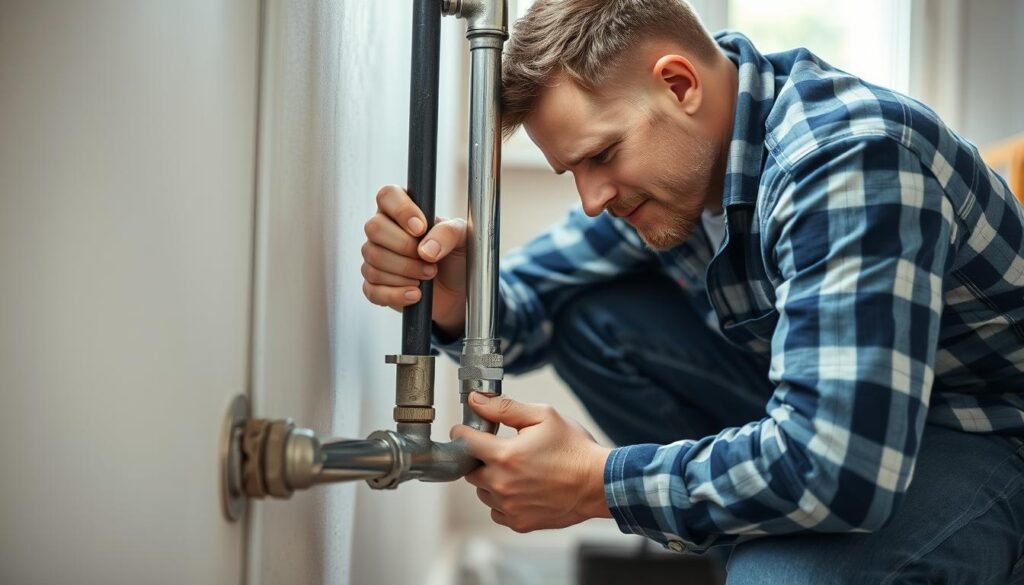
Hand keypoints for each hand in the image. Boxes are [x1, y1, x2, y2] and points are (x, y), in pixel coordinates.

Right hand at [361, 185, 467, 335]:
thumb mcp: (463, 238)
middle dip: (405, 247)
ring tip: (429, 275)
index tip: (421, 229)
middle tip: (430, 261)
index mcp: (403, 211)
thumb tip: (425, 250)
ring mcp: (376, 258)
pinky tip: (415, 295)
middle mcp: (384, 231)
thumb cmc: (457, 257)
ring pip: (373, 260)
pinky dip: (396, 294)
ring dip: (406, 272)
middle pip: (374, 228)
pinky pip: (372, 289)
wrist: (458, 291)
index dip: (401, 210)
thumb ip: (448, 234)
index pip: (387, 195)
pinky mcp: (374, 286)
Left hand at [450, 392, 612, 532]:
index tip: (467, 429)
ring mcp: (509, 506)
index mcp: (505, 455)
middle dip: (480, 458)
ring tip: (516, 470)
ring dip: (491, 480)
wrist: (599, 484)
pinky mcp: (519, 522)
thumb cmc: (574, 449)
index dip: (463, 431)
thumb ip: (505, 408)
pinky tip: (521, 489)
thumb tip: (476, 401)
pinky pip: (496, 510)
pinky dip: (502, 500)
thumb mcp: (543, 416)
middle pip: (470, 469)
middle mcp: (502, 484)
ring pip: (482, 491)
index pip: (465, 441)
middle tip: (500, 450)